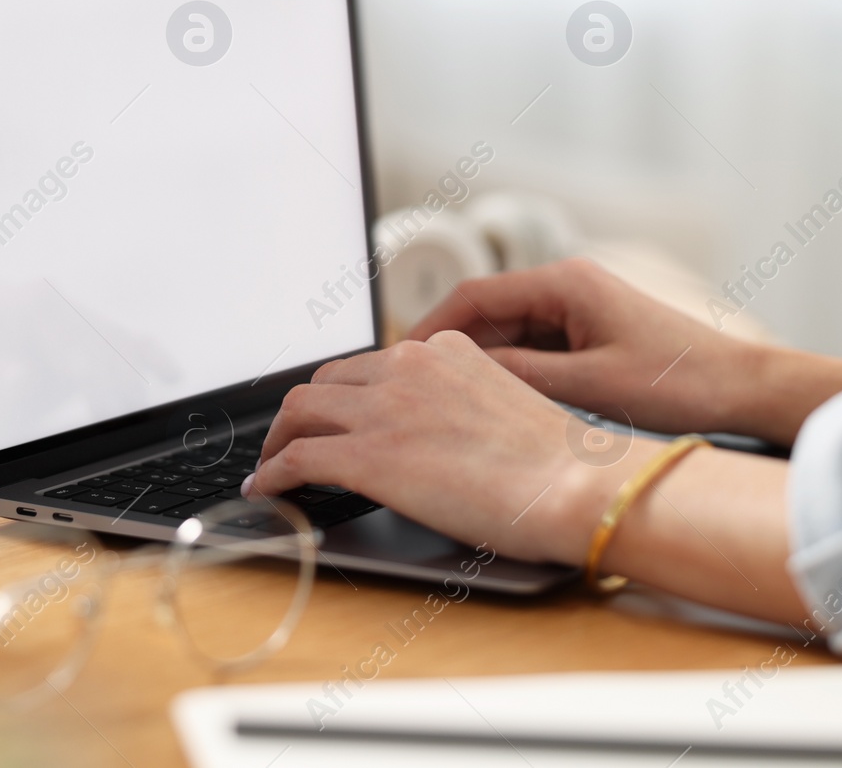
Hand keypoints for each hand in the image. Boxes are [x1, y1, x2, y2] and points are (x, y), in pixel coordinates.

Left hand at [243, 330, 611, 563]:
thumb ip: (463, 404)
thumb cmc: (561, 464)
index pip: (372, 365)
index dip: (342, 395)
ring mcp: (384, 408)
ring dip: (278, 440)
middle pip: (326, 382)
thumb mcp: (505, 406)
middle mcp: (408, 366)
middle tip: (292, 442)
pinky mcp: (367, 455)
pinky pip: (296, 459)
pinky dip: (272, 474)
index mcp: (444, 350)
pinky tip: (266, 491)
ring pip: (299, 411)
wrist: (576, 485)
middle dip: (303, 414)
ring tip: (271, 466)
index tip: (332, 416)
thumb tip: (441, 439)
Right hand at [407, 258, 762, 438]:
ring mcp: (578, 312)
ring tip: (444, 406)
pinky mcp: (588, 336)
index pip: (475, 297)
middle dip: (449, 353)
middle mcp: (567, 288)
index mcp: (565, 283)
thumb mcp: (590, 386)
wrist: (743, 389)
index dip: (430, 330)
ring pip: (507, 338)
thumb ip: (521, 378)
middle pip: (486, 317)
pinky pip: (533, 352)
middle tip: (412, 393)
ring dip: (480, 369)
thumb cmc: (680, 381)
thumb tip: (459, 376)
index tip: (398, 362)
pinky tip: (493, 409)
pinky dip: (510, 377)